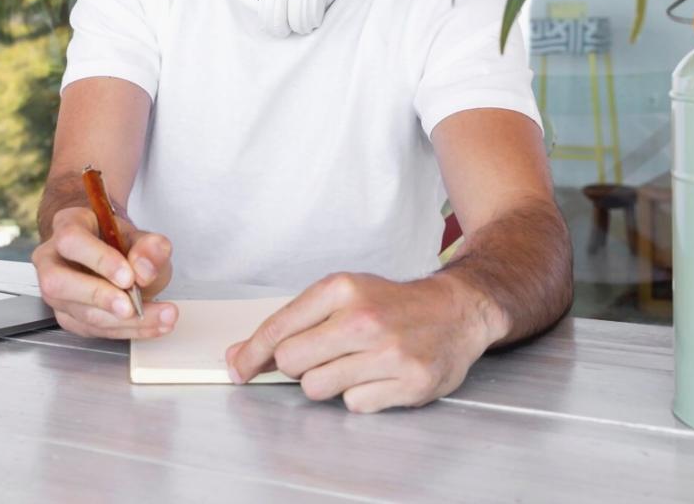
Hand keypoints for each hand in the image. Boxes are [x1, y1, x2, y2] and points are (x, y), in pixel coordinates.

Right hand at [32, 206, 177, 338]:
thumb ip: (149, 247)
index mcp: (67, 225)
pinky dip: (125, 330)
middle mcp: (51, 259)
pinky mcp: (67, 316)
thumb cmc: (119, 242)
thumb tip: (144, 270)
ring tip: (160, 317)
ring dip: (122, 321)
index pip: (71, 241)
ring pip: (77, 312)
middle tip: (132, 307)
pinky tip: (152, 325)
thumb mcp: (141, 236)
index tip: (129, 277)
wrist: (113, 255)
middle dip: (99, 297)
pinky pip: (91, 329)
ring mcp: (55, 292)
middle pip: (58, 283)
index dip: (99, 260)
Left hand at [224, 272, 498, 412]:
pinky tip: (378, 376)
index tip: (237, 368)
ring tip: (354, 363)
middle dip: (296, 365)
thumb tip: (240, 355)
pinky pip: (353, 405)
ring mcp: (388, 353)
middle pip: (292, 362)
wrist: (456, 311)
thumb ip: (294, 322)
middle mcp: (364, 319)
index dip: (251, 353)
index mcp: (342, 288)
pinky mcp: (408, 382)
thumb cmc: (392, 304)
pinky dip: (359, 395)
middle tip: (320, 355)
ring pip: (318, 388)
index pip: (279, 328)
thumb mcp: (344, 295)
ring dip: (328, 382)